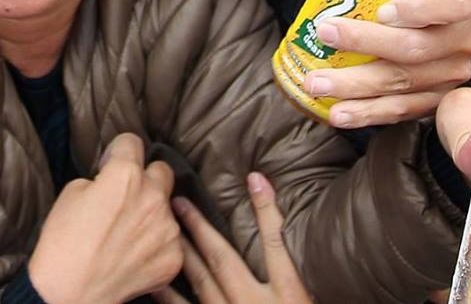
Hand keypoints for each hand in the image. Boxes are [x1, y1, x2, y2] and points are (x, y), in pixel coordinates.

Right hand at [28, 134, 181, 303]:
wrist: (69, 293)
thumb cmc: (63, 242)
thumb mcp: (72, 192)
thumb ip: (101, 179)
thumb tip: (113, 180)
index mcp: (125, 176)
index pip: (132, 142)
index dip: (119, 152)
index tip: (113, 163)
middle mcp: (153, 197)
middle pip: (162, 171)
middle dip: (146, 178)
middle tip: (127, 195)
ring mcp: (167, 229)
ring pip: (167, 208)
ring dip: (151, 214)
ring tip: (126, 233)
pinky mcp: (173, 257)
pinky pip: (170, 240)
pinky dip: (155, 244)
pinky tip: (133, 254)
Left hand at [157, 172, 310, 303]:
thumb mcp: (312, 299)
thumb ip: (306, 273)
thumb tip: (308, 242)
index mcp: (288, 294)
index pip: (276, 243)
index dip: (266, 210)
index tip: (254, 178)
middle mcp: (254, 303)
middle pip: (224, 259)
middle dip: (200, 228)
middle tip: (180, 201)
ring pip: (202, 281)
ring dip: (184, 252)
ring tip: (167, 228)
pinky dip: (170, 296)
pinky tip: (157, 280)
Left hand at [291, 0, 470, 126]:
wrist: (422, 20)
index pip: (454, 3)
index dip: (421, 9)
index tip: (382, 11)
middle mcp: (462, 39)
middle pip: (416, 47)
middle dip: (366, 44)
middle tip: (325, 35)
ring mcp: (450, 73)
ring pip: (403, 83)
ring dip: (356, 86)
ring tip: (318, 83)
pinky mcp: (434, 100)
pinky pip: (401, 110)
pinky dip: (367, 112)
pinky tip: (340, 112)